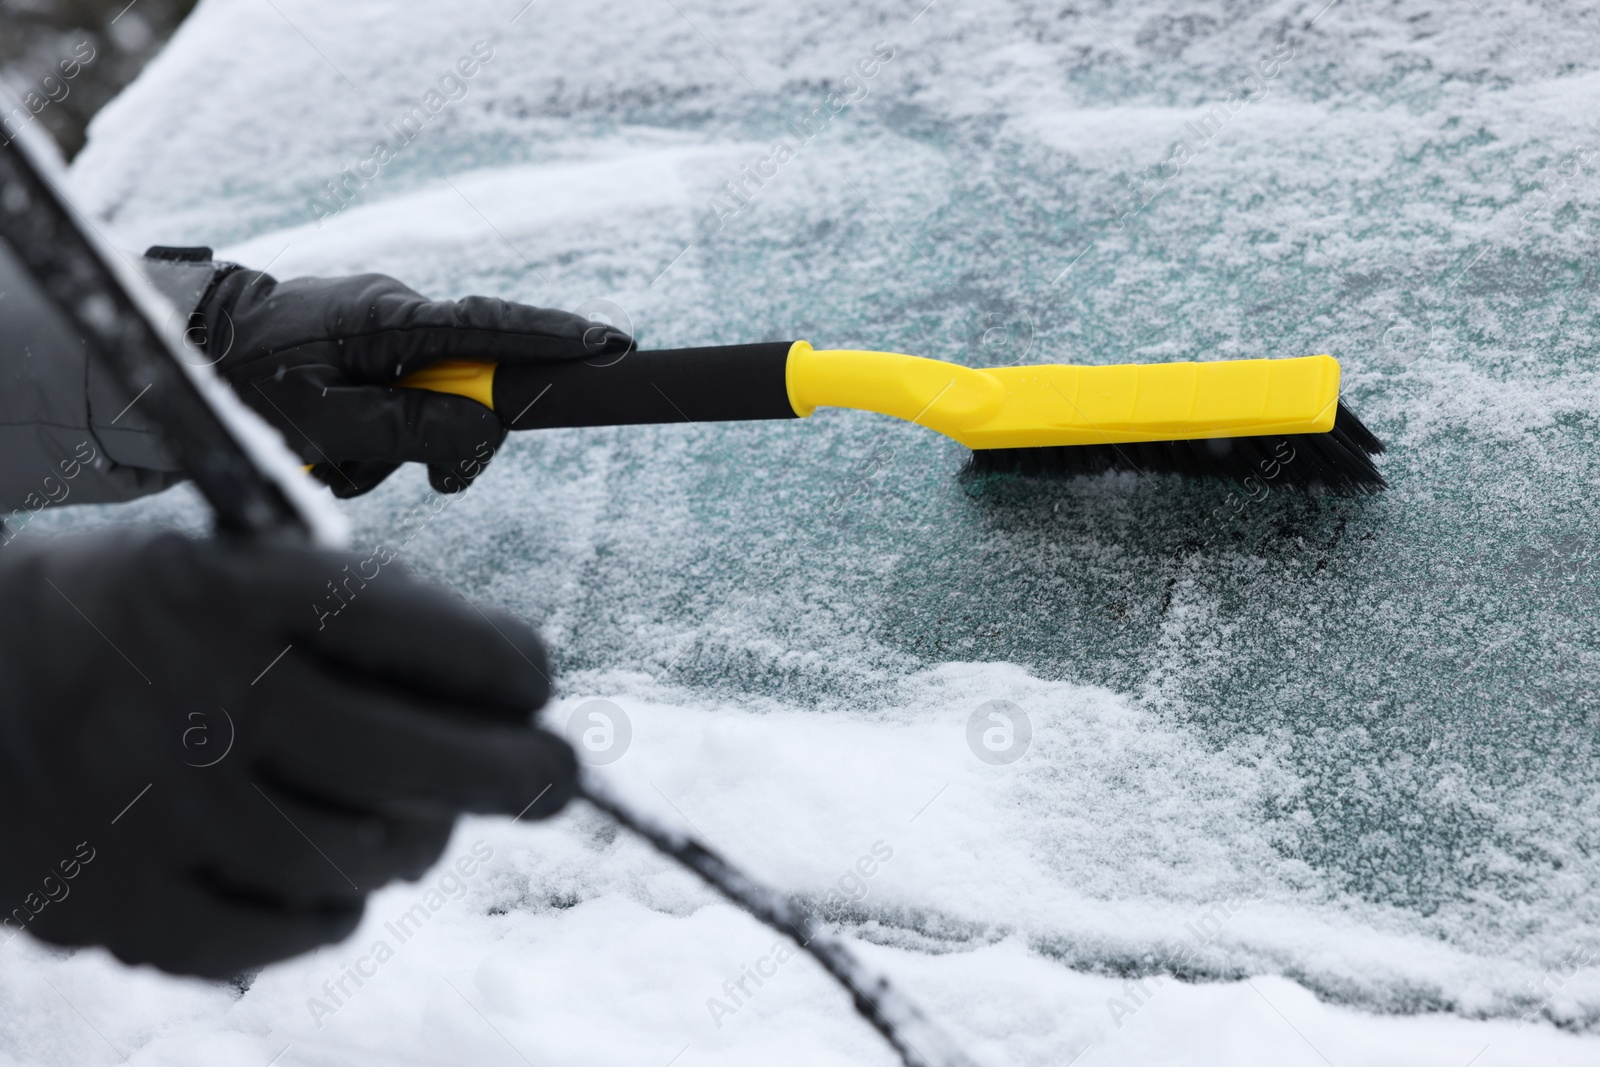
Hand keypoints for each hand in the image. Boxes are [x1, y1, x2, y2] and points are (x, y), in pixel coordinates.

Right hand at [0, 532, 575, 976]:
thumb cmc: (116, 621)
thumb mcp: (218, 563)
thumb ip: (350, 612)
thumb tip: (502, 687)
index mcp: (223, 592)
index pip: (411, 628)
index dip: (504, 664)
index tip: (534, 682)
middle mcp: (193, 699)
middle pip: (411, 757)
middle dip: (518, 771)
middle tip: (555, 776)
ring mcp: (155, 814)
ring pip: (363, 857)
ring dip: (417, 838)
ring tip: (417, 817)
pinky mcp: (119, 908)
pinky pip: (287, 932)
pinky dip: (332, 906)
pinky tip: (327, 872)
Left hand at [195, 269, 631, 496]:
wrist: (180, 353)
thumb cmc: (240, 383)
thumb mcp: (319, 420)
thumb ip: (407, 428)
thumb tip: (483, 427)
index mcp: (389, 319)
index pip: (492, 327)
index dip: (557, 338)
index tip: (615, 346)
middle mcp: (396, 316)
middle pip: (473, 384)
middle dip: (448, 441)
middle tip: (430, 485)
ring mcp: (384, 334)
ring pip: (433, 407)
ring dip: (395, 450)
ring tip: (333, 456)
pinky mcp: (369, 354)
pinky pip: (400, 407)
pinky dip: (374, 442)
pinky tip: (330, 446)